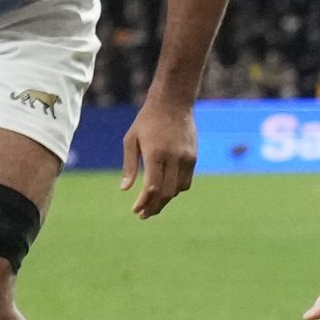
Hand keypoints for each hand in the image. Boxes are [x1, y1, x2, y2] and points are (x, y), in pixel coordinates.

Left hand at [120, 98, 197, 217]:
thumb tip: (125, 189)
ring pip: (178, 189)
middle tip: (143, 215)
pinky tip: (165, 192)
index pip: (152, 187)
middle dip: (154, 207)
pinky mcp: (194, 157)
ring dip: (165, 200)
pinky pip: (186, 181)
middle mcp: (174, 158)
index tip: (136, 211)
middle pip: (166, 192)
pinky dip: (176, 190)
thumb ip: (129, 165)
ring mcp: (187, 158)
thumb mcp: (130, 140)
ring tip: (152, 206)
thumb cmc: (146, 121)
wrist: (173, 103)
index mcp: (155, 154)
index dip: (144, 202)